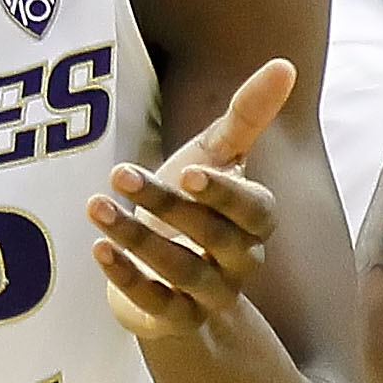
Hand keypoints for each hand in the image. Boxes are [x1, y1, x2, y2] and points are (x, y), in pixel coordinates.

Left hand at [89, 58, 293, 341]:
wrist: (174, 274)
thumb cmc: (196, 204)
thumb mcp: (217, 156)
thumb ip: (248, 114)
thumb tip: (284, 64)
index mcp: (255, 222)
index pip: (255, 211)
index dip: (225, 194)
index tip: (188, 171)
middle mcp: (241, 261)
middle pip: (214, 238)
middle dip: (167, 206)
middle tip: (121, 172)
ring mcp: (210, 294)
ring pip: (182, 271)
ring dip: (137, 238)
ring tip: (97, 207)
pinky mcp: (174, 318)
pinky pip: (156, 304)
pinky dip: (127, 278)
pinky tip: (99, 249)